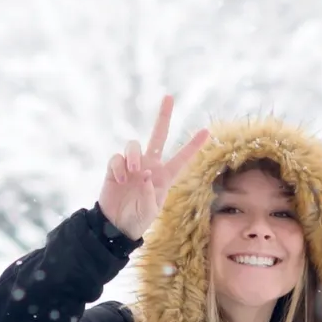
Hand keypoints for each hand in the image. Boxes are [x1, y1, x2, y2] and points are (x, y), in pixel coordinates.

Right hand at [97, 95, 210, 240]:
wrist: (115, 225)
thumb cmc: (138, 219)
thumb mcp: (149, 210)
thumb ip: (148, 193)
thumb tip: (144, 172)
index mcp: (165, 176)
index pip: (182, 158)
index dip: (193, 145)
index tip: (206, 131)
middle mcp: (150, 166)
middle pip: (158, 136)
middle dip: (163, 116)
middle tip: (169, 97)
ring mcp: (131, 165)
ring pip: (134, 145)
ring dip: (134, 155)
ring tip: (134, 171)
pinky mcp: (114, 169)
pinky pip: (116, 158)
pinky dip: (118, 166)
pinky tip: (120, 179)